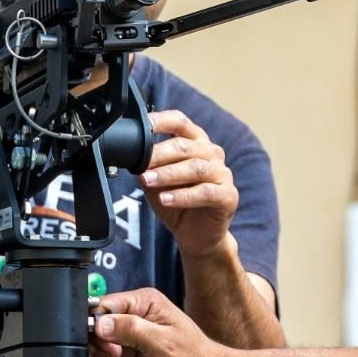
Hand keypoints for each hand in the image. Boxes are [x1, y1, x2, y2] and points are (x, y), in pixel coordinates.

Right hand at [92, 287, 224, 356]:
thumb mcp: (161, 343)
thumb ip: (130, 330)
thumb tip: (101, 323)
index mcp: (145, 302)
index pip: (106, 305)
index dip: (97, 324)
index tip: (105, 344)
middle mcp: (135, 313)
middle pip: (98, 321)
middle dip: (95, 340)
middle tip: (109, 356)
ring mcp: (131, 332)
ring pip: (98, 337)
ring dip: (95, 351)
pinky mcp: (128, 349)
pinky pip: (105, 350)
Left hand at [139, 110, 237, 258]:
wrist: (196, 235)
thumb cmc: (177, 202)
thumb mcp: (155, 182)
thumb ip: (147, 167)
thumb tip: (128, 156)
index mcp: (195, 142)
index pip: (180, 123)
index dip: (162, 121)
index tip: (144, 125)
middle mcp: (211, 154)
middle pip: (186, 146)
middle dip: (160, 154)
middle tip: (141, 164)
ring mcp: (223, 174)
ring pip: (195, 168)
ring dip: (168, 174)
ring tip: (148, 181)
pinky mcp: (228, 196)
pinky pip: (206, 192)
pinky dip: (183, 196)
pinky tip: (166, 199)